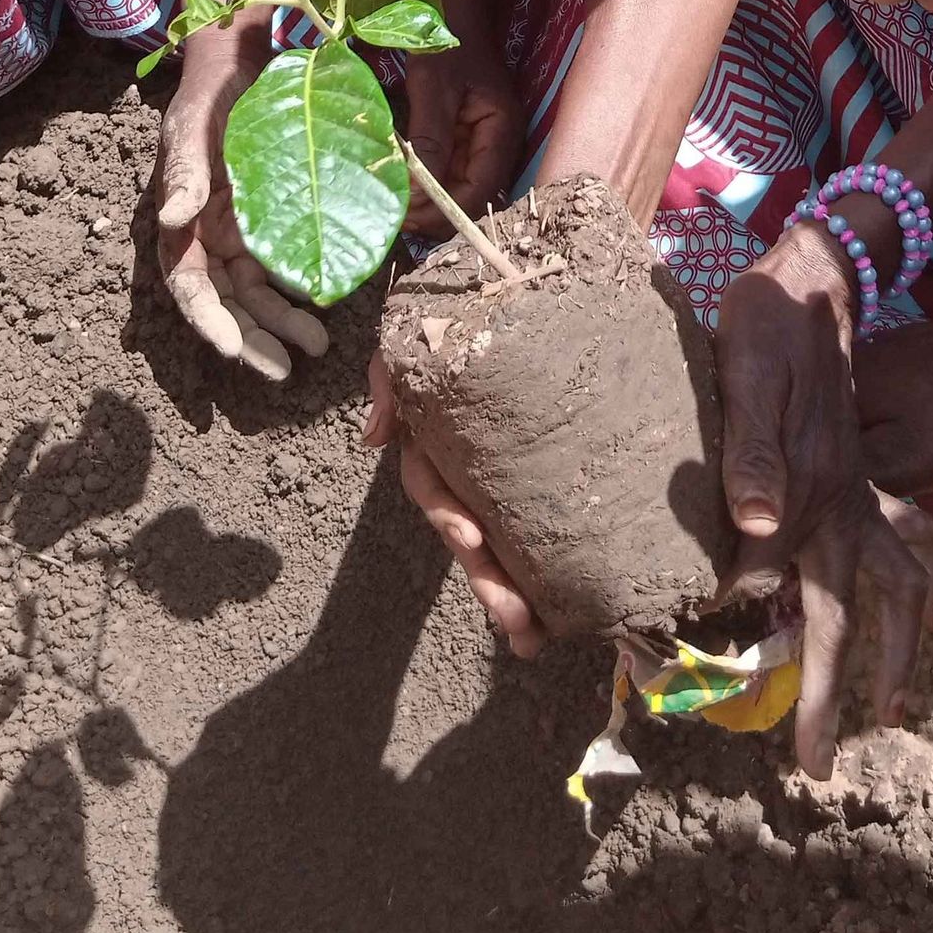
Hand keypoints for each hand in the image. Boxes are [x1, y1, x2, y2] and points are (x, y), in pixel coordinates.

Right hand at [156, 29, 329, 379]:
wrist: (242, 65)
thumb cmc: (211, 96)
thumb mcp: (194, 128)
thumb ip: (185, 172)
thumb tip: (172, 218)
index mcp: (179, 222)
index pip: (187, 284)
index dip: (207, 320)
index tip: (232, 348)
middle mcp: (205, 237)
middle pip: (225, 302)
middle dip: (251, 339)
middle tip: (284, 369)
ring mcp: (237, 233)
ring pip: (255, 293)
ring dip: (280, 323)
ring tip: (317, 344)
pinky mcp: (267, 224)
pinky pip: (280, 268)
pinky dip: (295, 291)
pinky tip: (320, 304)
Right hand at [363, 351, 548, 657]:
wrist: (490, 295)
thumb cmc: (447, 323)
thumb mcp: (407, 344)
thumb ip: (388, 380)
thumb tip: (374, 436)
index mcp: (433, 445)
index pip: (433, 487)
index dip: (449, 514)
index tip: (471, 536)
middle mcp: (460, 473)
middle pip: (468, 535)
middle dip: (488, 580)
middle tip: (515, 621)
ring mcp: (493, 482)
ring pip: (497, 548)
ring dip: (511, 593)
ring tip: (533, 637)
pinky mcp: (529, 482)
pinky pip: (528, 532)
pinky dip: (539, 573)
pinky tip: (558, 612)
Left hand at [403, 35, 523, 236]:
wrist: (454, 6)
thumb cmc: (446, 40)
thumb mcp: (433, 87)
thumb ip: (430, 139)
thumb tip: (418, 195)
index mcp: (501, 133)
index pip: (479, 194)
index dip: (444, 213)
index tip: (404, 218)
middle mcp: (498, 144)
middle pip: (471, 199)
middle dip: (434, 212)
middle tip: (392, 214)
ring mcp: (482, 142)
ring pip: (458, 189)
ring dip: (429, 201)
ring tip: (393, 202)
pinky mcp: (465, 136)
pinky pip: (449, 171)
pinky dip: (427, 181)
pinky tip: (401, 181)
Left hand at [717, 228, 932, 777]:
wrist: (814, 276)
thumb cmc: (767, 321)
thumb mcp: (749, 370)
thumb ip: (751, 447)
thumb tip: (750, 526)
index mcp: (806, 493)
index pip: (758, 586)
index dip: (715, 622)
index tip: (666, 657)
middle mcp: (840, 507)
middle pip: (839, 619)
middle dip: (826, 696)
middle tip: (814, 769)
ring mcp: (858, 496)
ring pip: (892, 593)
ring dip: (891, 655)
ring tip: (894, 713)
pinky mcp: (861, 479)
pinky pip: (902, 551)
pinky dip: (905, 594)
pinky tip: (896, 620)